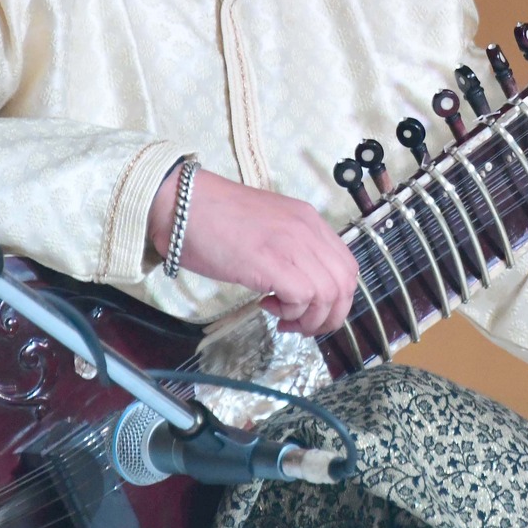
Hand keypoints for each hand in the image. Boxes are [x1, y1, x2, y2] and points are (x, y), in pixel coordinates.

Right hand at [149, 166, 359, 336]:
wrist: (181, 203)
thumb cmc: (213, 218)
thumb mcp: (267, 229)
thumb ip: (289, 250)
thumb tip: (299, 287)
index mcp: (308, 221)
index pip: (346, 265)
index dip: (336, 297)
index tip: (312, 310)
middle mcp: (307, 229)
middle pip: (345, 283)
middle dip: (329, 315)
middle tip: (301, 325)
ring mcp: (291, 243)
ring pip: (328, 294)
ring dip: (308, 318)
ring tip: (281, 317)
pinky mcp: (271, 261)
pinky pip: (303, 297)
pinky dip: (291, 312)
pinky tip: (266, 305)